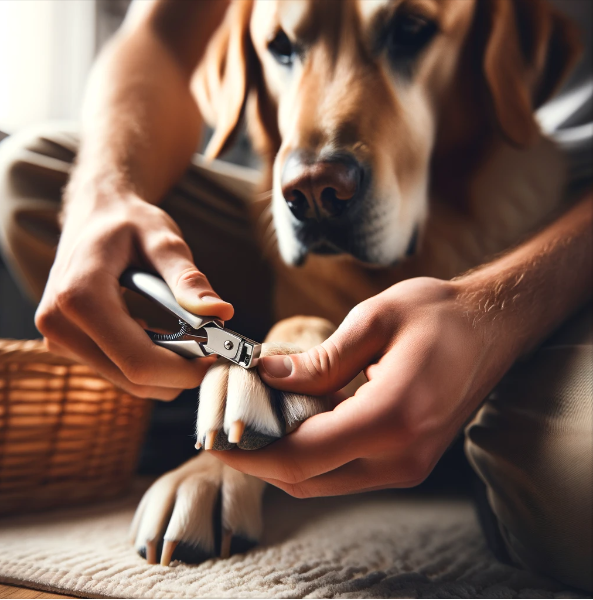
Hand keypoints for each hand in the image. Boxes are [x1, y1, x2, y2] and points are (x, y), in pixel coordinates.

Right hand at [36, 192, 232, 399]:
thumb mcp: (162, 239)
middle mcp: (60, 324)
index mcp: (79, 296)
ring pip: (127, 380)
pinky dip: (148, 363)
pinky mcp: (67, 346)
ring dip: (165, 369)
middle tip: (209, 346)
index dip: (183, 369)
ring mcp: (59, 339)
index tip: (214, 357)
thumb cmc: (127, 222)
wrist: (93, 215)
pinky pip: (117, 371)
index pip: (138, 361)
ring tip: (186, 336)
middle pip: (133, 378)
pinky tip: (160, 334)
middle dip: (178, 371)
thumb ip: (188, 278)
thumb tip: (220, 312)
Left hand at [212, 277, 514, 496]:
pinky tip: (293, 420)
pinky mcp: (406, 460)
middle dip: (258, 457)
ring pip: (323, 480)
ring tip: (253, 420)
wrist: (491, 328)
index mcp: (394, 417)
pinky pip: (344, 469)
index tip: (214, 437)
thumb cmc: (439, 314)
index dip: (251, 452)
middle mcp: (402, 455)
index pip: (304, 455)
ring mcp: (406, 464)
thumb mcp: (374, 320)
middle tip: (224, 427)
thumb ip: (320, 360)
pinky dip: (310, 452)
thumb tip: (268, 377)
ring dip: (282, 456)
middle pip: (307, 478)